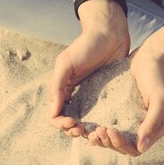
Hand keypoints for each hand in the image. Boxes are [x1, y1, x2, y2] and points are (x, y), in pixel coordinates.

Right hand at [48, 2, 129, 137]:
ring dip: (87, 131)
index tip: (72, 122)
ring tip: (95, 131)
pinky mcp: (110, 96)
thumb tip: (52, 112)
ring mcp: (94, 98)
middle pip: (69, 123)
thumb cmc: (86, 45)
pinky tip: (109, 126)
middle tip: (83, 130)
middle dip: (72, 130)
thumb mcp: (66, 63)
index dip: (60, 123)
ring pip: (87, 122)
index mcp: (63, 90)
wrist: (111, 33)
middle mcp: (77, 96)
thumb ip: (57, 86)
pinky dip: (103, 124)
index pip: (55, 115)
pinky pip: (105, 115)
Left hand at [87, 42, 163, 155]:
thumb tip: (141, 147)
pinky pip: (110, 124)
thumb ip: (152, 123)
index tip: (109, 130)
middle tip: (97, 130)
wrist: (152, 56)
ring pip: (113, 138)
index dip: (120, 145)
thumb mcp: (159, 99)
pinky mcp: (122, 111)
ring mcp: (132, 120)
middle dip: (108, 142)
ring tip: (92, 129)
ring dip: (102, 138)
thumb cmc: (158, 76)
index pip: (135, 149)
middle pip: (122, 147)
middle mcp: (143, 128)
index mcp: (155, 129)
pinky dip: (100, 126)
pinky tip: (89, 123)